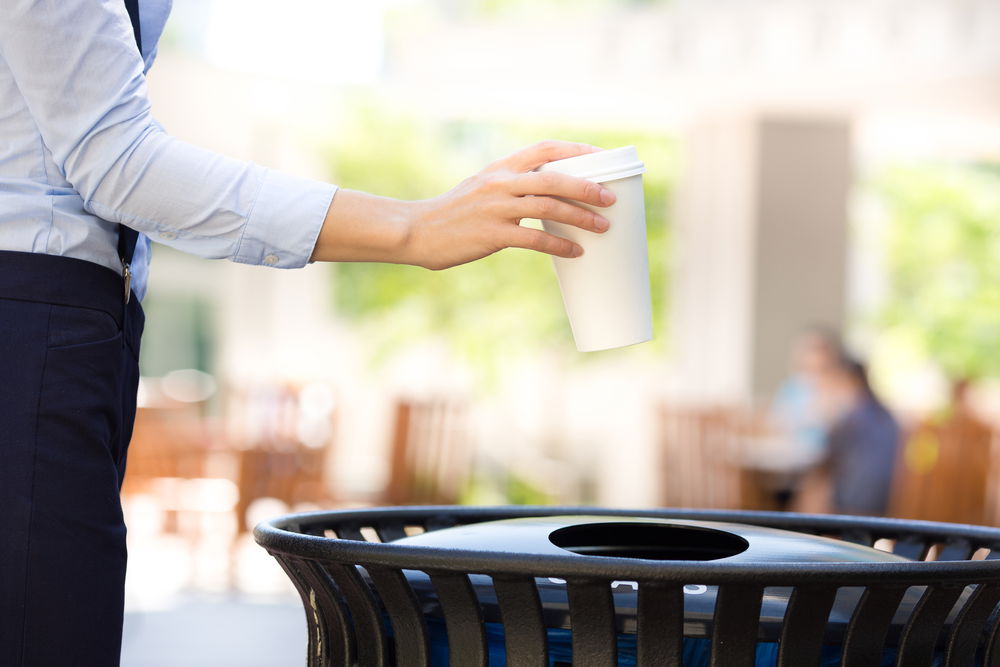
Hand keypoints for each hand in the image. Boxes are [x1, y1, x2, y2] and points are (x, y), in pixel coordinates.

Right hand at [404, 140, 615, 269]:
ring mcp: (495, 208)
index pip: (544, 149)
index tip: (602, 157)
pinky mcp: (491, 235)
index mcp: (500, 167)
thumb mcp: (481, 187)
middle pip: (553, 178)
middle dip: (586, 187)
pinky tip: (575, 252)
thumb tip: (550, 195)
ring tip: (602, 227)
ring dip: (579, 217)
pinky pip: (533, 240)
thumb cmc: (453, 214)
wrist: (417, 231)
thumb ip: (511, 186)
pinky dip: (558, 246)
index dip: (576, 151)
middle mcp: (500, 183)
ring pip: (548, 207)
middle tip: (610, 198)